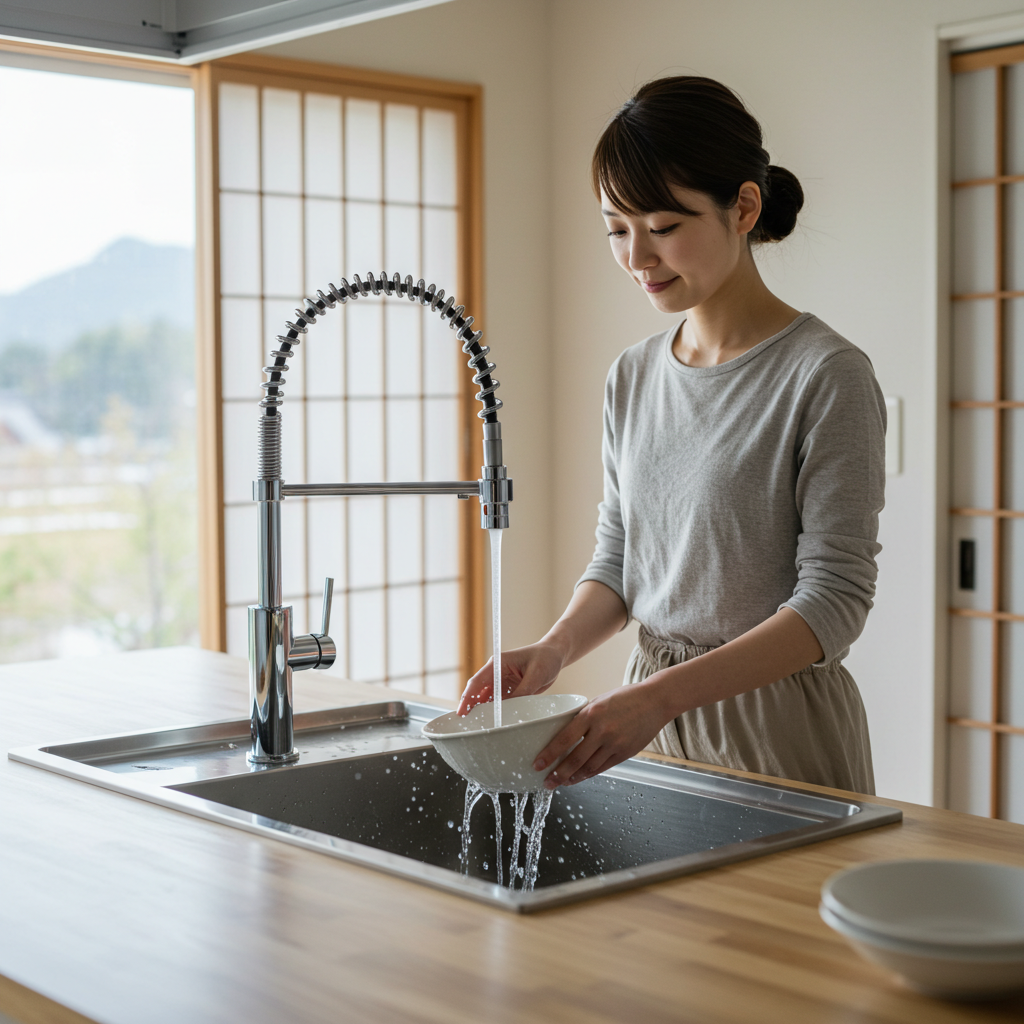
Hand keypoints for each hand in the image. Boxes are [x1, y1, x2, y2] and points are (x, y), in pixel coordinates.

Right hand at [457, 641, 566, 715]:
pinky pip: (500, 703)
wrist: (555, 656)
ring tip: (482, 727)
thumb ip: (523, 690)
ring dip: (485, 712)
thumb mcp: (536, 674)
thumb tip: (511, 707)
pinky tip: (496, 722)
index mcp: (498, 664)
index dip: (468, 697)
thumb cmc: (545, 658)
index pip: (477, 682)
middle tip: (469, 725)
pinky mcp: (510, 690)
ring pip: (488, 700)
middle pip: (479, 693)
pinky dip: (497, 712)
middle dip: (472, 708)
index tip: (462, 712)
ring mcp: (502, 682)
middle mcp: (496, 673)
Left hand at [532, 676, 672, 788]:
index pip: (564, 738)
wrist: (655, 701)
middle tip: (546, 782)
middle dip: (558, 774)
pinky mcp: (626, 753)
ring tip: (561, 783)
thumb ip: (583, 717)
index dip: (549, 754)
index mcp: (591, 714)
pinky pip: (603, 768)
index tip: (537, 765)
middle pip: (575, 759)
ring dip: (573, 778)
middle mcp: (603, 730)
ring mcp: (615, 743)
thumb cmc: (625, 698)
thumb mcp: (599, 701)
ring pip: (589, 767)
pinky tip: (580, 778)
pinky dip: (589, 774)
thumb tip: (566, 734)